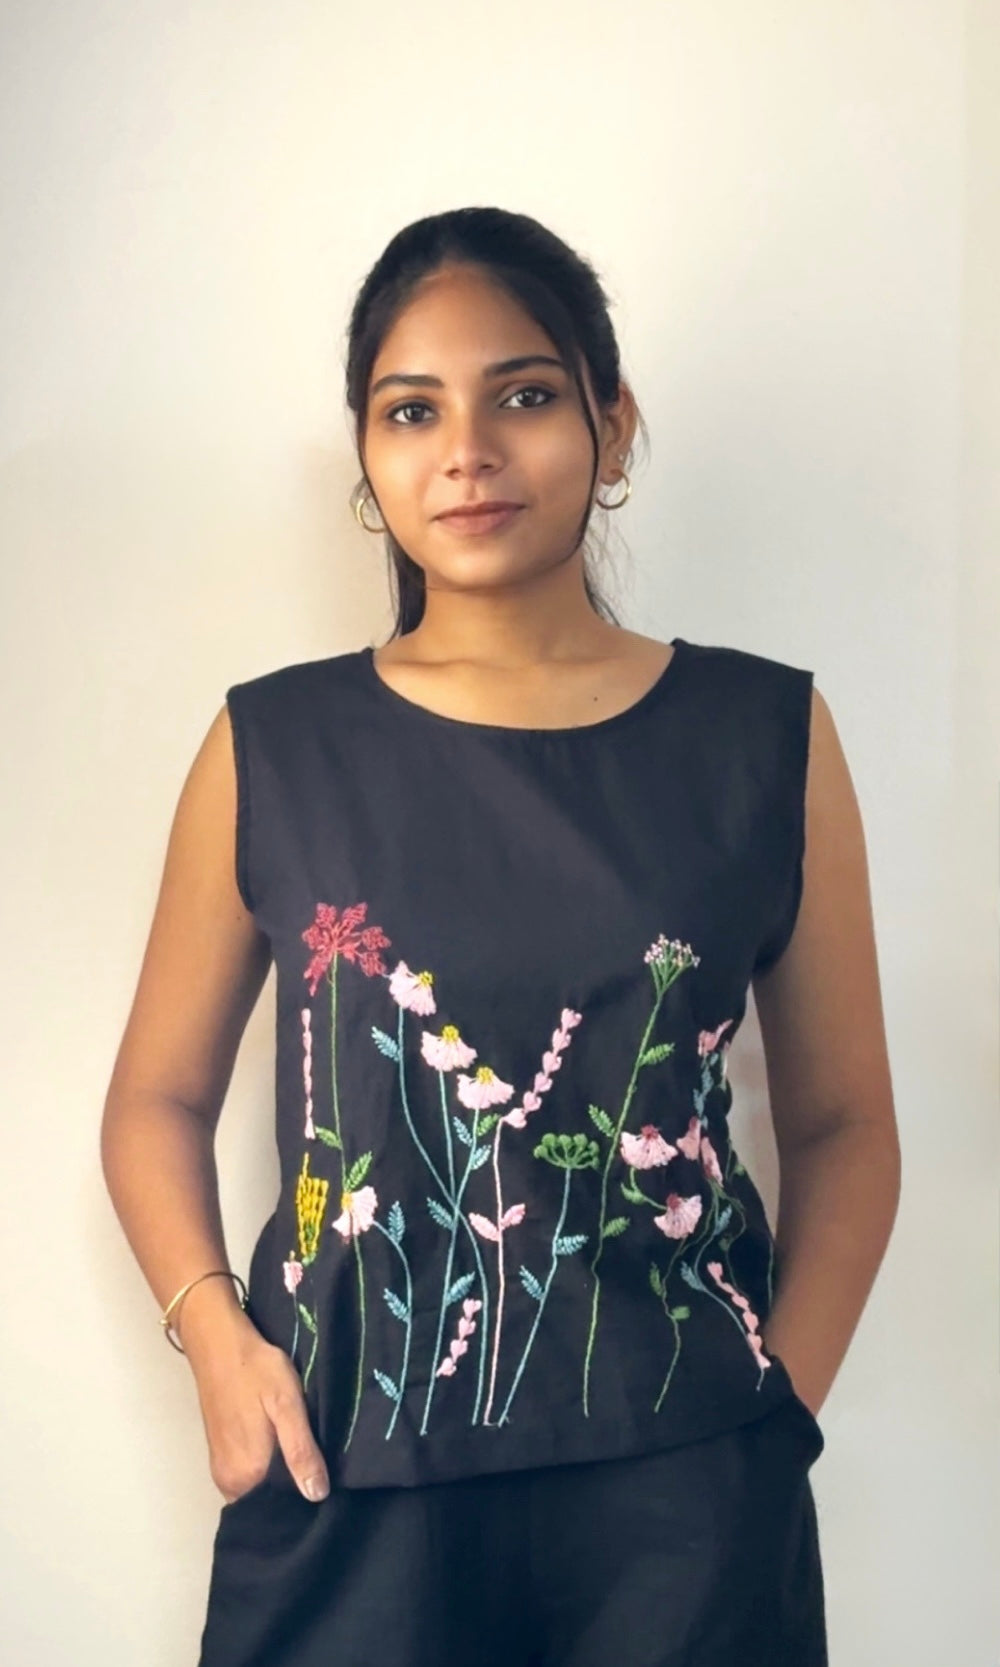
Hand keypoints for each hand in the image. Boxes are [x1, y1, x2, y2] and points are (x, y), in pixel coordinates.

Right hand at [189, 1314, 330, 1504]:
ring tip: (308, 1459)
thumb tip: (317, 1496)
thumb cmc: (257, 1370)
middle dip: (294, 1490)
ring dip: (280, 1478)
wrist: (218, 1343)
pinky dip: (266, 1469)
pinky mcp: (220, 1454)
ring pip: (259, 1487)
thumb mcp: (287, 1405)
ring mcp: (221, 1469)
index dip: (308, 1497)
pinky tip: (285, 1449)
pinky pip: (249, 1475)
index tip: (331, 1486)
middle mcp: (230, 1482)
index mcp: (247, 1476)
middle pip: (269, 1500)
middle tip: (322, 1468)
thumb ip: (301, 1452)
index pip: (284, 1506)